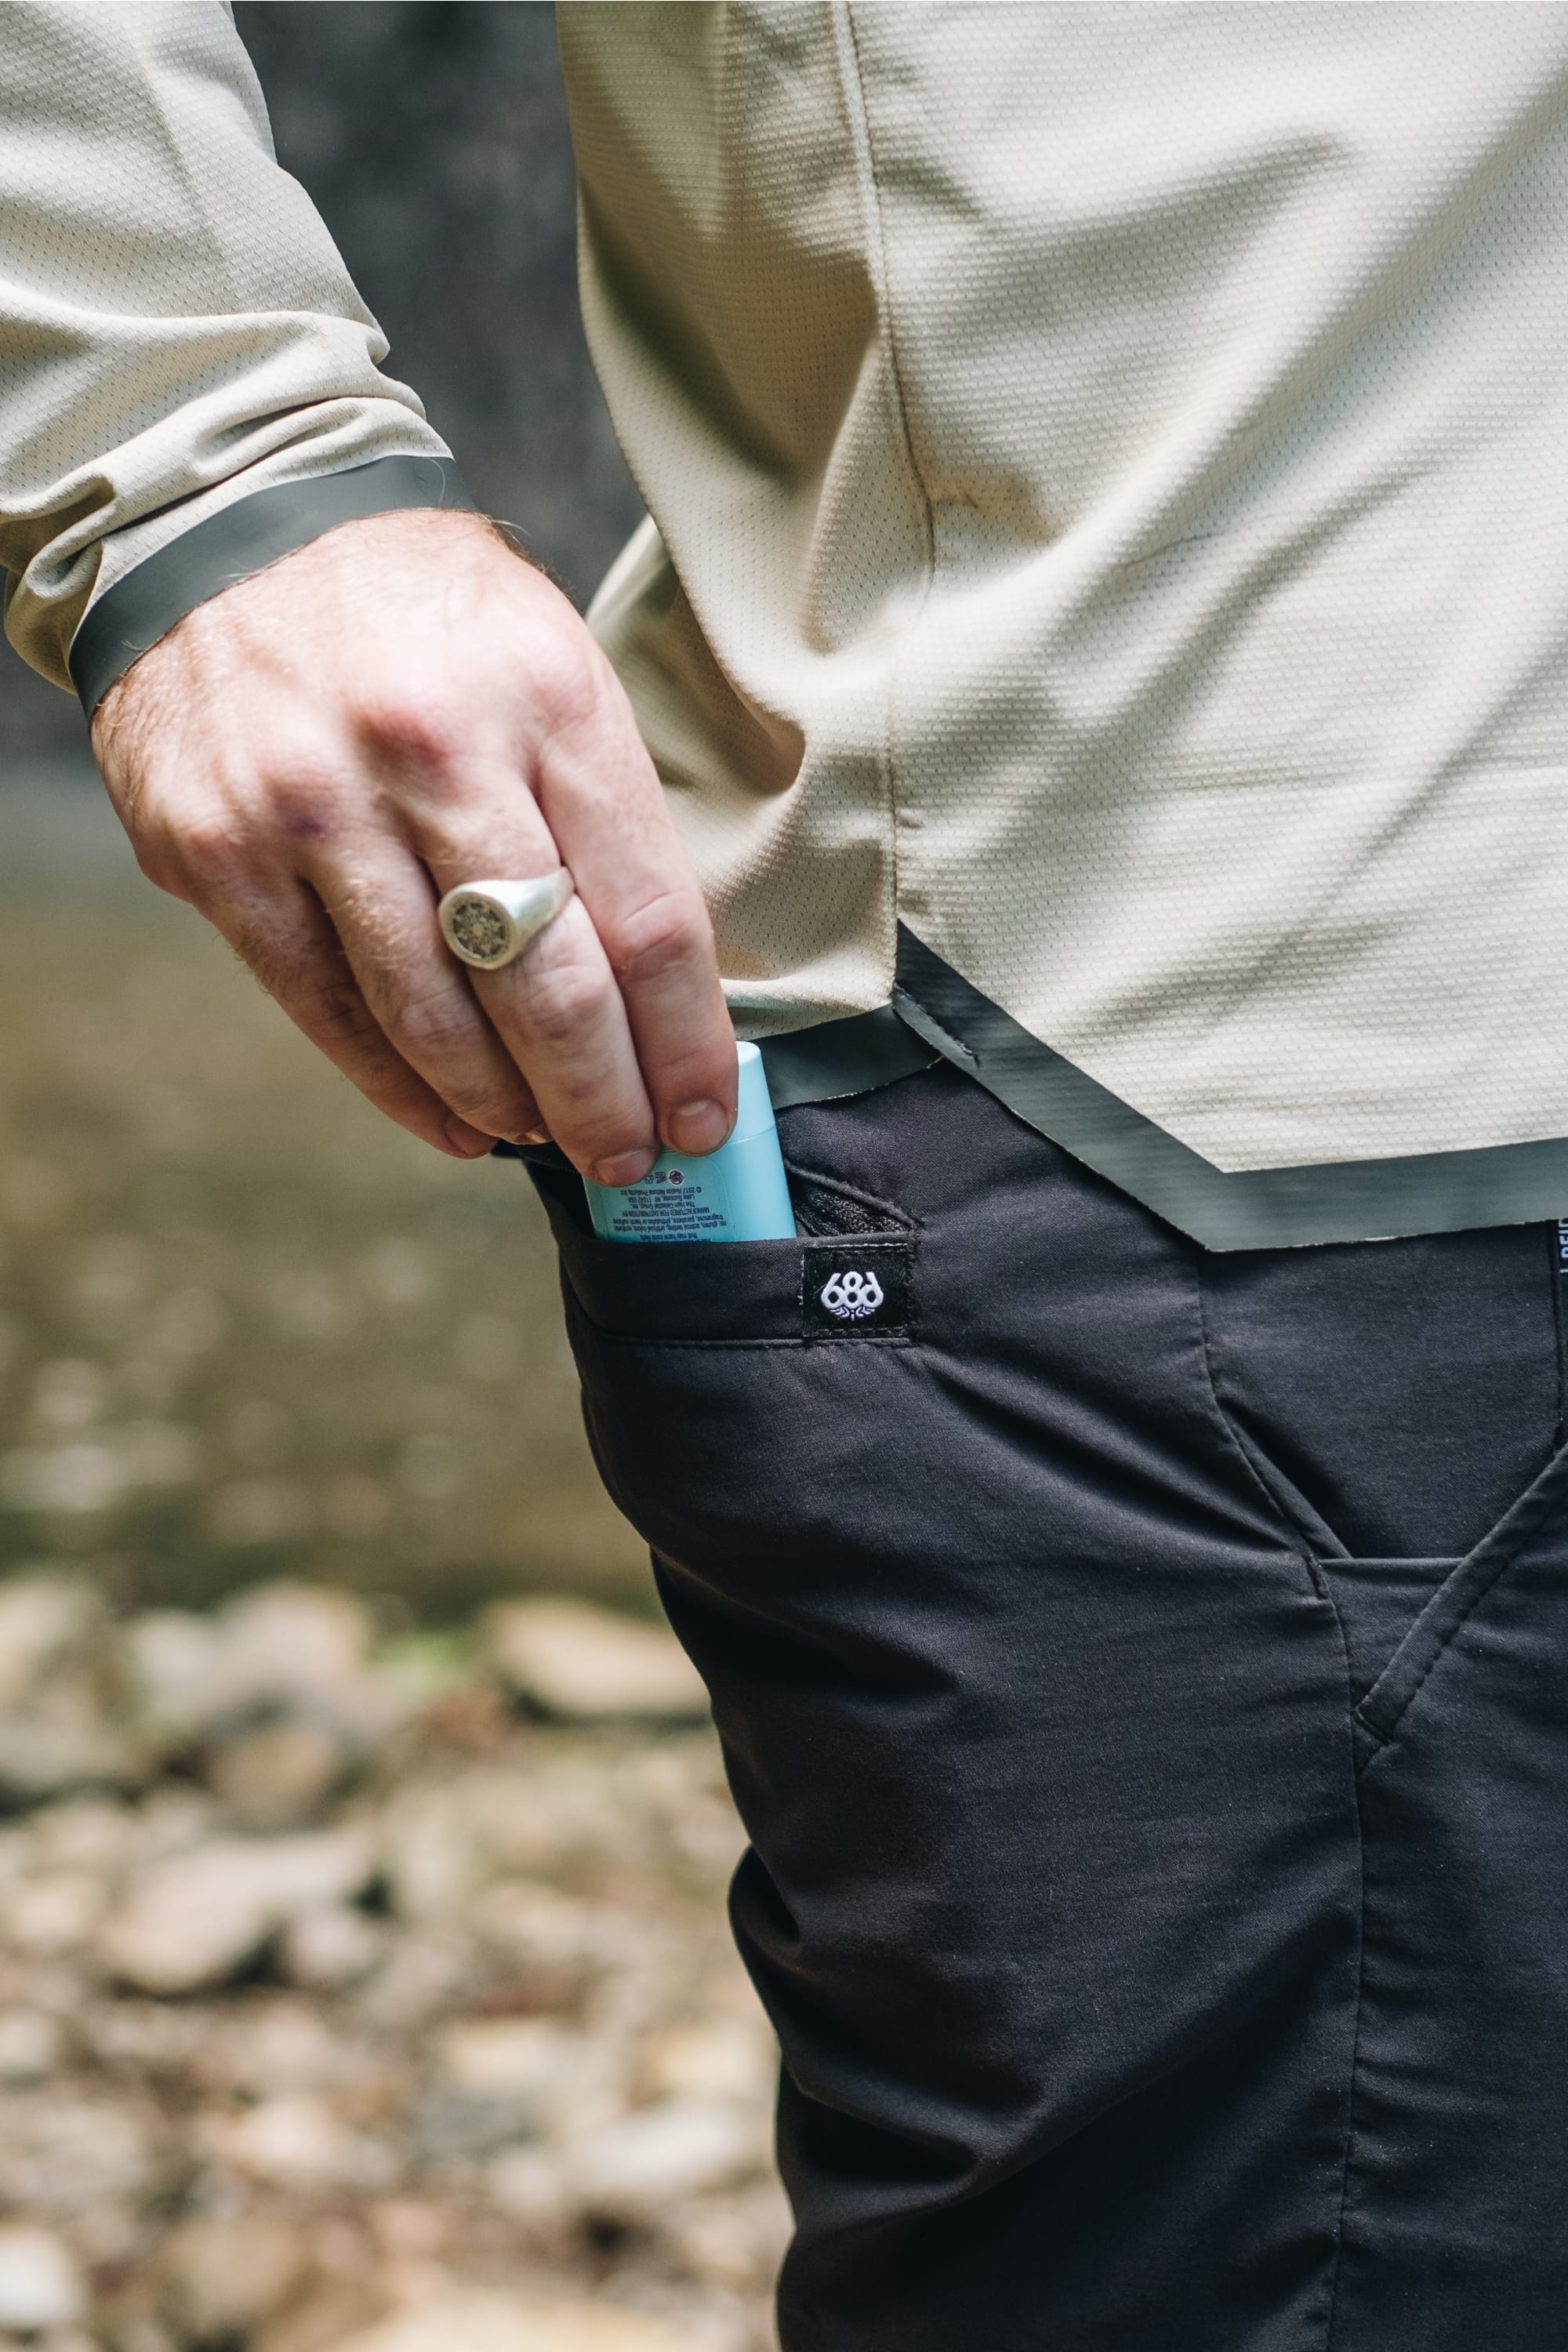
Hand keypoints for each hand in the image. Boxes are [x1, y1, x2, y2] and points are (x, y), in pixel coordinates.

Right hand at [91, 509, 734, 1178]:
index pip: (647, 921)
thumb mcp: (552, 667)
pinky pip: (328, 1012)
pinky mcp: (219, 856)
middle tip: (630, 1156)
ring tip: (545, 1137)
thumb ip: (607, 819)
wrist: (228, 524)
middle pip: (549, 989)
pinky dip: (401, 1088)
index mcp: (546, 702)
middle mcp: (430, 757)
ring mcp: (312, 811)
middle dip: (604, 1101)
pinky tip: (454, 1122)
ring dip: (506, 1107)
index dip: (684, 1046)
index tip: (704, 1113)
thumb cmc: (424, 617)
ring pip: (434, 1019)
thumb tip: (661, 995)